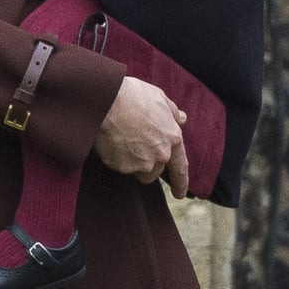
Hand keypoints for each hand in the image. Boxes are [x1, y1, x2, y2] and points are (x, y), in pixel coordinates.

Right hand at [94, 76, 188, 198]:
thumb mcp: (158, 97)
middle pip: (156, 170)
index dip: (181, 183)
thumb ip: (171, 111)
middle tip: (136, 143)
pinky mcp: (122, 166)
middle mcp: (160, 154)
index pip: (180, 167)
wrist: (107, 100)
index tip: (180, 193)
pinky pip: (121, 166)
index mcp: (172, 138)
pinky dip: (117, 157)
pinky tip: (111, 140)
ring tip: (123, 140)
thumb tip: (182, 118)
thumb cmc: (133, 94)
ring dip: (135, 163)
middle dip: (149, 161)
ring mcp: (141, 163)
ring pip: (139, 171)